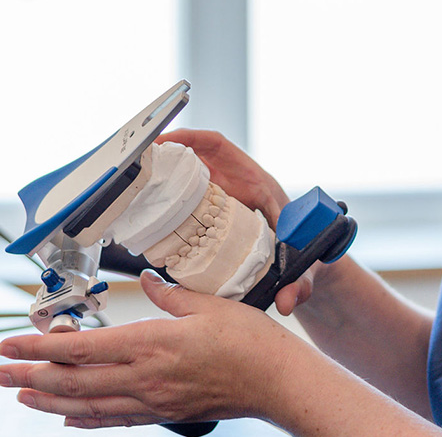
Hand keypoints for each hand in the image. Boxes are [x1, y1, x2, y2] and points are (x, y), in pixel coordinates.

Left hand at [0, 271, 312, 428]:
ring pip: (87, 406)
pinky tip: (68, 418)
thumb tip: (150, 280)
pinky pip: (115, 420)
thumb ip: (170, 294)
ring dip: (49, 401)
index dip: (39, 347)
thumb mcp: (207, 304)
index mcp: (151, 343)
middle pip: (73, 381)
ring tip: (21, 394)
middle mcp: (144, 377)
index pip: (81, 348)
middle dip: (30, 377)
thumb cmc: (249, 341)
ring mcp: (152, 400)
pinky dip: (86, 420)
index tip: (10, 344)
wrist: (276, 381)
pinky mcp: (164, 414)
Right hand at [156, 128, 321, 315]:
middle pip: (195, 160)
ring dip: (162, 182)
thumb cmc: (306, 250)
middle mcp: (235, 188)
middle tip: (138, 166)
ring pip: (186, 182)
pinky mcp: (213, 217)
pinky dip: (167, 208)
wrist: (307, 261)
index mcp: (256, 183)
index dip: (192, 139)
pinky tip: (150, 219)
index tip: (168, 140)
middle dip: (165, 157)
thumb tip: (287, 301)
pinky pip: (186, 206)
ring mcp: (221, 202)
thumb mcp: (303, 264)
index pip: (220, 147)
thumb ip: (298, 283)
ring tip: (135, 189)